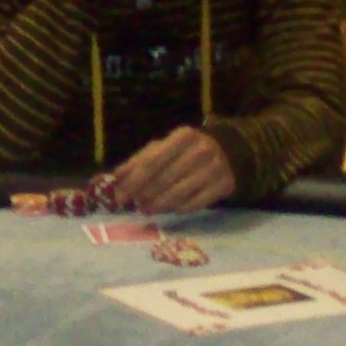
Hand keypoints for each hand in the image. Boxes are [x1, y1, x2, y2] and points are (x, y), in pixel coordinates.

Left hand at [110, 126, 237, 214]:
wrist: (230, 151)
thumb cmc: (187, 151)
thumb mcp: (164, 147)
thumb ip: (139, 161)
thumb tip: (115, 178)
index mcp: (183, 136)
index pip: (151, 162)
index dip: (132, 182)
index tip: (118, 197)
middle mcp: (201, 150)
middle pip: (164, 180)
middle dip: (144, 196)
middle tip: (135, 206)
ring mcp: (215, 168)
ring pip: (179, 194)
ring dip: (159, 205)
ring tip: (148, 209)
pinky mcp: (225, 185)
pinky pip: (196, 204)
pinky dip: (179, 209)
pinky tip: (171, 209)